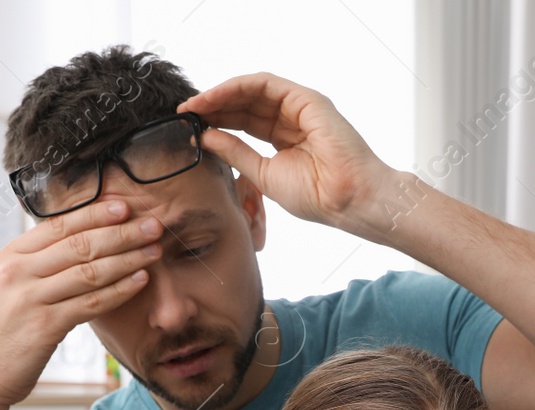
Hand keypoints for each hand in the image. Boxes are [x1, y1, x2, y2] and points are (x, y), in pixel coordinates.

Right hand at [0, 200, 158, 409]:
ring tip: (155, 250)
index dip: (95, 214)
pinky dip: (120, 290)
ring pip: (89, 271)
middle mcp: (17, 272)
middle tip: (153, 225)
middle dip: (121, 232)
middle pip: (79, 244)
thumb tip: (75, 248)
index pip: (58, 226)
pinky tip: (141, 280)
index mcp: (9, 257)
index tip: (125, 206)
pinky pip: (91, 303)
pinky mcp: (45, 327)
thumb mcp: (7, 289)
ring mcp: (30, 299)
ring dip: (128, 259)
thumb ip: (36, 267)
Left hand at [176, 72, 393, 229]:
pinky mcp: (306, 99)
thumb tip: (207, 137)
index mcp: (285, 140)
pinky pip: (265, 84)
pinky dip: (236, 87)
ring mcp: (300, 107)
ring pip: (252, 91)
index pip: (244, 123)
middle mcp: (292, 120)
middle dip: (214, 106)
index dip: (217, 121)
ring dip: (220, 94)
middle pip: (245, 105)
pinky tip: (215, 97)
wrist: (349, 200)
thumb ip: (236, 153)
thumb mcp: (265, 175)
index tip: (190, 127)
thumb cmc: (318, 196)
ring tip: (194, 105)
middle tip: (185, 112)